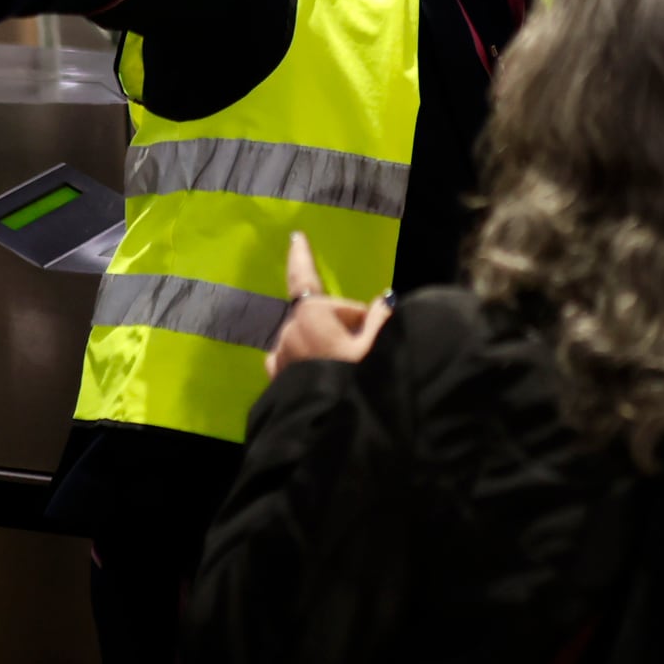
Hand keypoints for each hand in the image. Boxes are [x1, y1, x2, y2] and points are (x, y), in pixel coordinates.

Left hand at [267, 232, 390, 377]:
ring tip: (347, 364)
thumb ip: (382, 317)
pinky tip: (322, 368)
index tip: (296, 237)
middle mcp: (289, 329)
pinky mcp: (278, 376)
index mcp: (312, 314)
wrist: (333, 427)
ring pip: (306, 336)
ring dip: (324, 341)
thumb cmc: (359, 379)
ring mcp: (280, 355)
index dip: (302, 255)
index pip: (306, 276)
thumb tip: (385, 302)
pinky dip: (307, 356)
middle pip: (321, 314)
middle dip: (342, 324)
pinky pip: (294, 355)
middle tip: (365, 347)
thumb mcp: (380, 344)